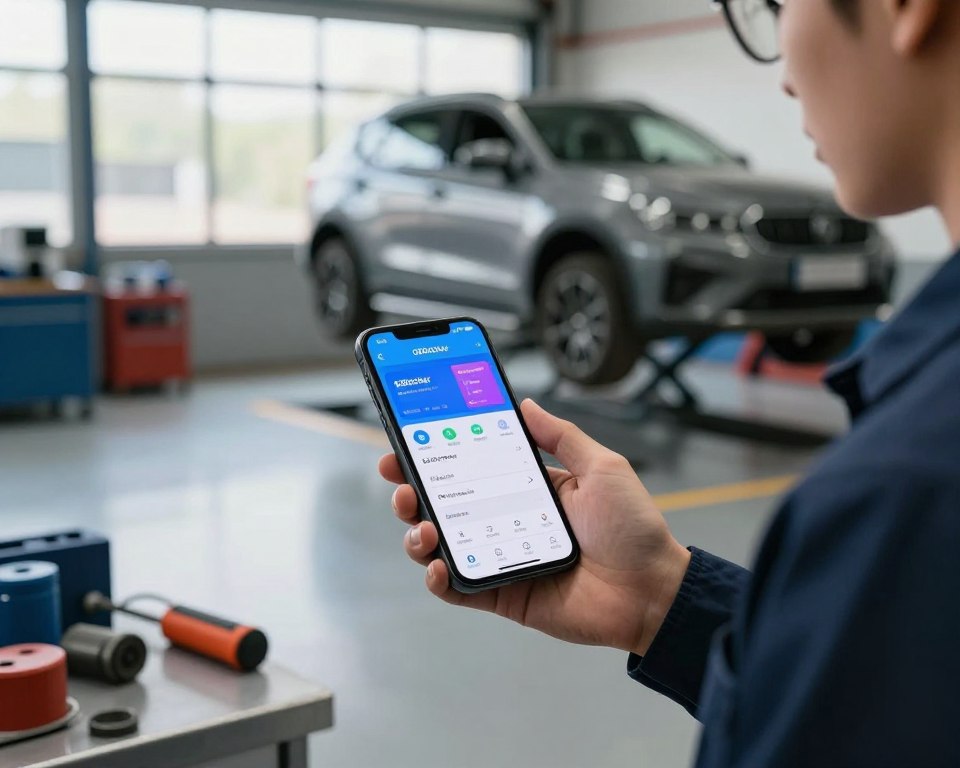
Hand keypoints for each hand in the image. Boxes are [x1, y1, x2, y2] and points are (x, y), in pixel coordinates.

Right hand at [378, 399, 690, 655]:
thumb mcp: (602, 467)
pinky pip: (459, 589)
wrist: (653, 591)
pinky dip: (437, 579)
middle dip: (412, 491)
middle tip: (400, 481)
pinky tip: (437, 564)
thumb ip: (561, 436)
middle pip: (445, 504)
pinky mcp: (503, 594)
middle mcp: (507, 522)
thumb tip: (525, 404)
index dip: (436, 454)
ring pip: (442, 544)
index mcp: (527, 489)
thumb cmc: (634, 529)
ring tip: (423, 525)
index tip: (409, 439)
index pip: (470, 467)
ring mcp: (501, 559)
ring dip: (418, 532)